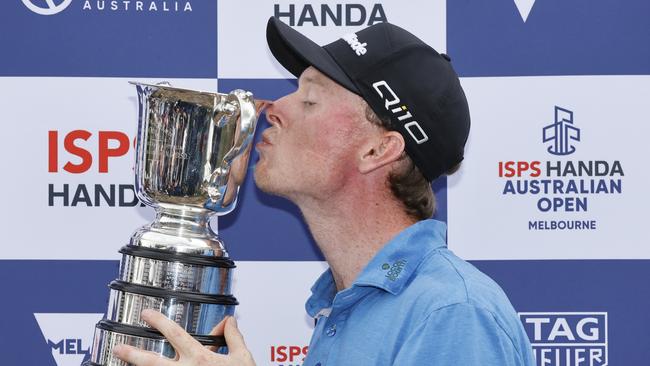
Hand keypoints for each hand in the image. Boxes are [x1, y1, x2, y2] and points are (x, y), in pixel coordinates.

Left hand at [113, 309, 255, 365]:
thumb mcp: (242, 357)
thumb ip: (233, 337)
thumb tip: (229, 322)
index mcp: (201, 358)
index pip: (175, 334)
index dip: (159, 322)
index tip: (147, 314)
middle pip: (154, 361)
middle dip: (134, 354)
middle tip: (119, 347)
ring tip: (122, 363)